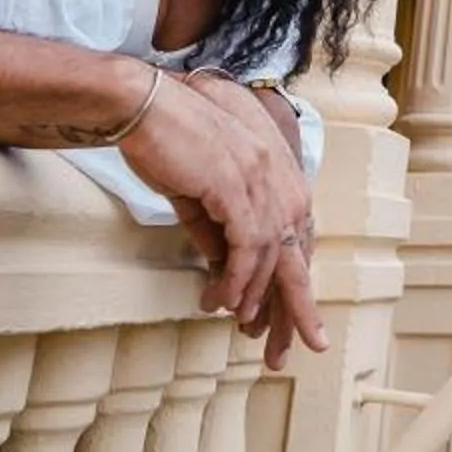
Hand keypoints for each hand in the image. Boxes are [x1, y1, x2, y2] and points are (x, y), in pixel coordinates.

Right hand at [119, 73, 324, 360]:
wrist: (143, 105)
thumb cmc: (169, 144)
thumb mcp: (199, 196)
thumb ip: (217, 231)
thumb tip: (225, 271)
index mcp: (277, 174)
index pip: (296, 238)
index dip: (294, 281)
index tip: (289, 320)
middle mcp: (279, 176)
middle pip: (298, 251)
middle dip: (302, 304)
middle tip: (308, 346)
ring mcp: (262, 179)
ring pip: (273, 255)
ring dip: (257, 297)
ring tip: (243, 327)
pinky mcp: (236, 186)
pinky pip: (247, 246)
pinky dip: (239, 279)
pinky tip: (226, 301)